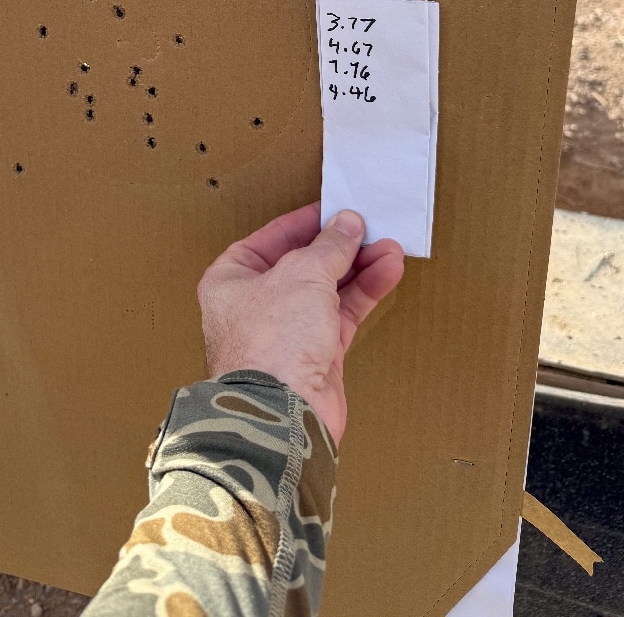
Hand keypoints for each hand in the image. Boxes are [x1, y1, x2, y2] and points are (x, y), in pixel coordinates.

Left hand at [197, 203, 404, 442]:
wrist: (282, 414)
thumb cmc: (272, 340)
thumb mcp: (302, 274)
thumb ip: (329, 247)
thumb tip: (348, 224)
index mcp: (231, 280)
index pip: (270, 239)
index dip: (305, 222)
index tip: (336, 208)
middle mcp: (256, 305)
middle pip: (303, 264)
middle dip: (340, 246)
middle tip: (371, 226)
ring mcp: (286, 333)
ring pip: (328, 290)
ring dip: (359, 268)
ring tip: (391, 247)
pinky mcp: (315, 357)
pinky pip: (342, 315)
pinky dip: (364, 294)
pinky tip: (388, 272)